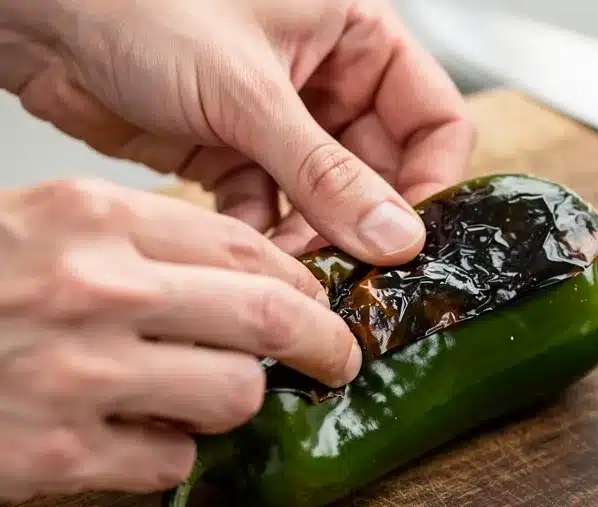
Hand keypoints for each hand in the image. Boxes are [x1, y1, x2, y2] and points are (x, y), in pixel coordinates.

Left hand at [0, 0, 472, 258]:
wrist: (41, 19)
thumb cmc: (138, 2)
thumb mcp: (248, 91)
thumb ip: (326, 172)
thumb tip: (396, 236)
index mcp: (355, 36)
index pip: (433, 119)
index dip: (430, 182)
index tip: (410, 237)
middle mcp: (329, 80)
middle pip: (383, 171)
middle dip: (364, 222)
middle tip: (351, 266)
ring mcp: (284, 123)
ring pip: (329, 201)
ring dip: (315, 238)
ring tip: (297, 266)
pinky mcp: (238, 156)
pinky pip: (274, 211)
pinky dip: (263, 235)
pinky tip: (246, 245)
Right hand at [0, 178, 362, 500]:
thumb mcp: (45, 229)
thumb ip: (142, 249)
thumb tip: (247, 285)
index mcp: (92, 219)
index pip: (245, 247)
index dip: (300, 282)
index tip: (317, 303)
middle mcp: (95, 288)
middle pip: (268, 318)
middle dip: (324, 343)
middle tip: (338, 359)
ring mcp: (79, 373)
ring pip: (235, 395)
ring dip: (235, 401)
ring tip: (201, 396)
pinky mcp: (60, 453)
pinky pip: (173, 461)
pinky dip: (172, 453)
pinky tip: (135, 437)